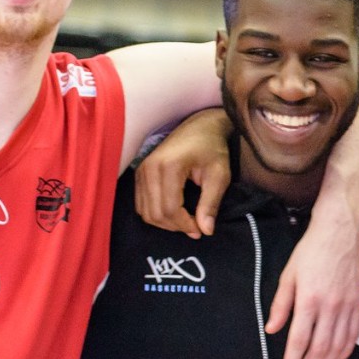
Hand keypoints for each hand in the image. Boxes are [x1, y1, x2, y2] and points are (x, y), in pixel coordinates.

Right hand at [134, 107, 232, 237]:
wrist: (200, 127)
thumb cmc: (212, 149)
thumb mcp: (219, 176)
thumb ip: (211, 203)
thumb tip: (206, 231)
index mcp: (169, 166)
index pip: (170, 209)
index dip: (185, 225)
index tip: (200, 230)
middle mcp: (149, 168)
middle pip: (155, 213)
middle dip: (176, 227)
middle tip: (195, 227)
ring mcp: (141, 170)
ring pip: (146, 212)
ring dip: (165, 223)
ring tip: (186, 220)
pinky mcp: (139, 173)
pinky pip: (141, 204)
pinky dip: (156, 214)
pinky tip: (174, 213)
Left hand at [268, 191, 358, 358]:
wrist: (341, 232)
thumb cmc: (311, 251)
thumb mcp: (288, 275)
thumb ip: (281, 304)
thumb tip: (272, 330)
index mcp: (309, 299)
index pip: (299, 339)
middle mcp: (330, 306)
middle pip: (319, 347)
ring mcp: (347, 306)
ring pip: (337, 345)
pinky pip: (353, 334)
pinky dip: (345, 351)